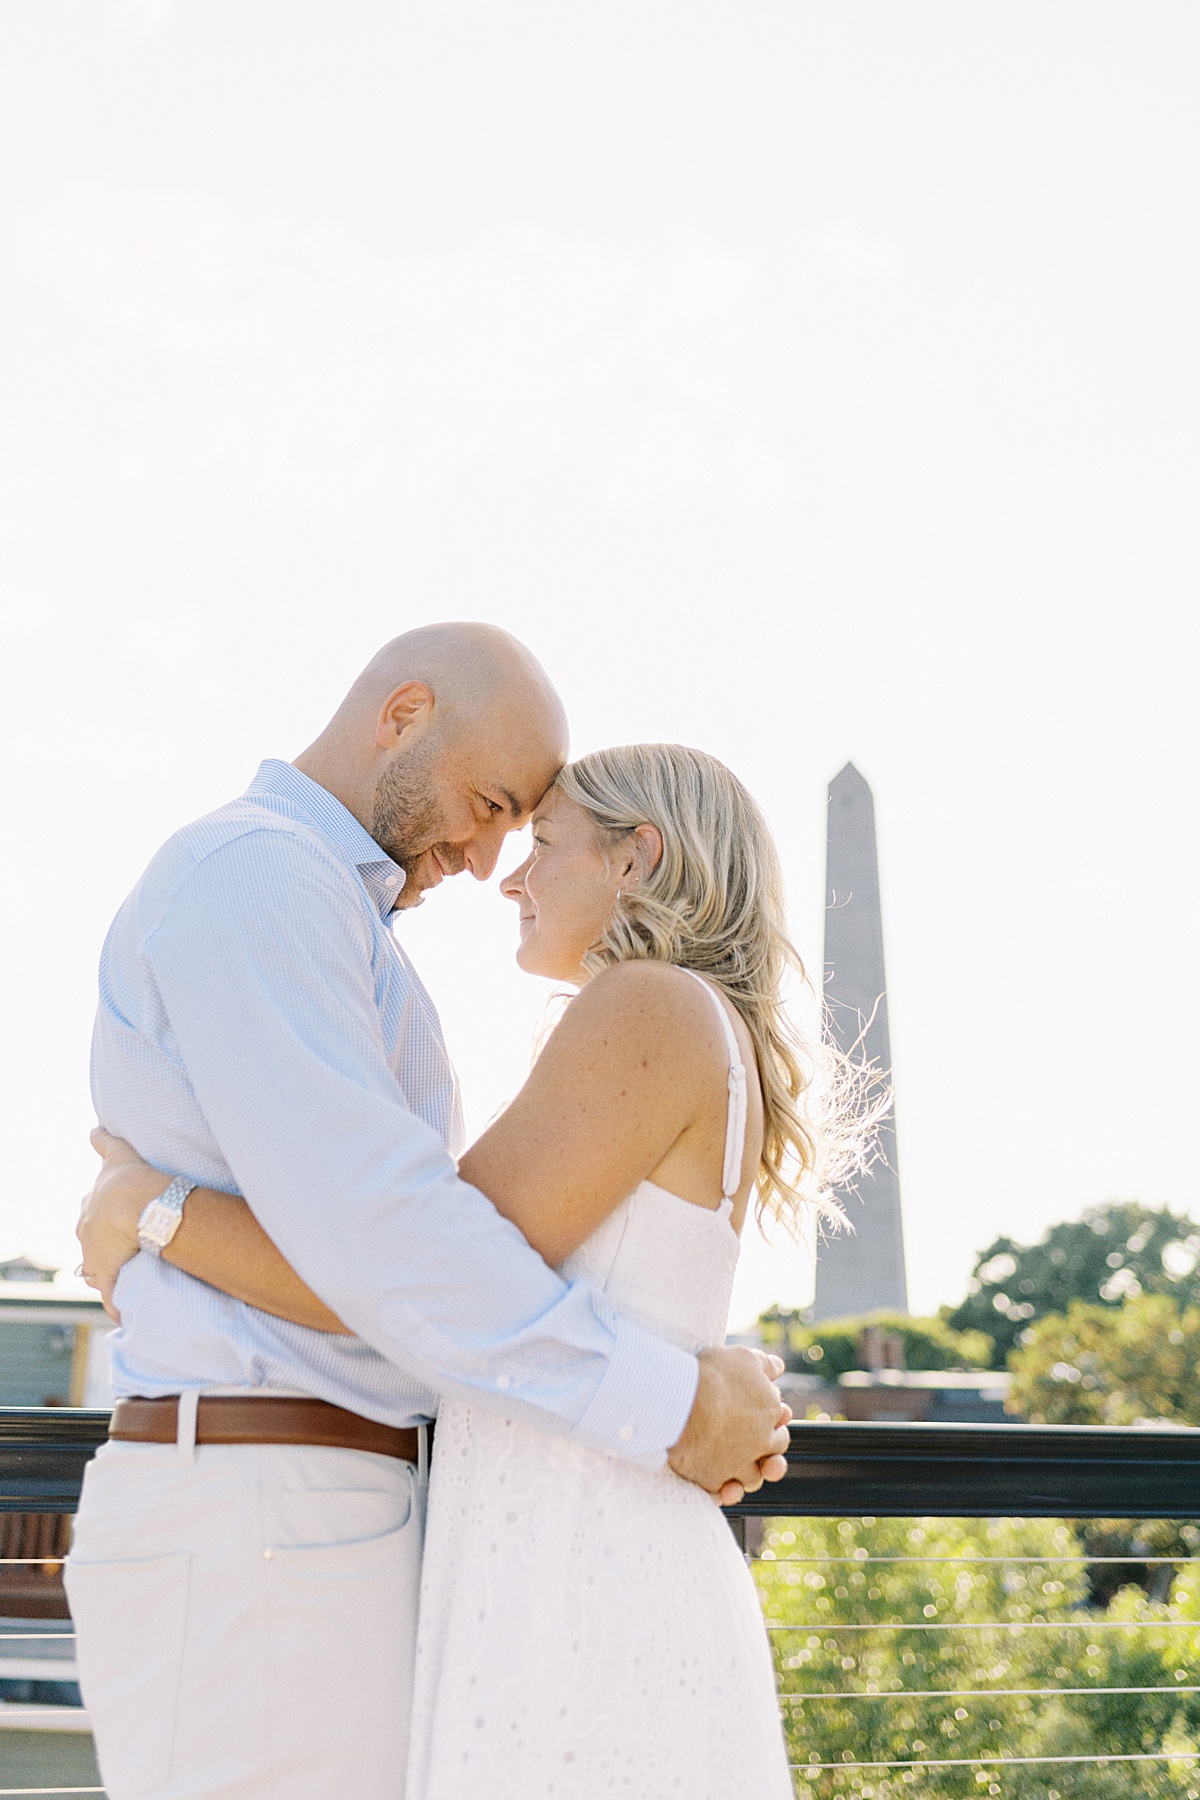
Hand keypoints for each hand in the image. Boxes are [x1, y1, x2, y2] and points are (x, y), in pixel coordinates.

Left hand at [76, 1128, 167, 1319]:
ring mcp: (97, 1258)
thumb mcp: (116, 1155)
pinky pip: (113, 1297)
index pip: (89, 1219)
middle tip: (121, 1250)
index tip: (111, 1224)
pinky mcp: (110, 1277)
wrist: (138, 1202)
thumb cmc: (130, 1179)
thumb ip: (105, 1142)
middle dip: (102, 1249)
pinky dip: (117, 1306)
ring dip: (109, 1277)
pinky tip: (122, 1316)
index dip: (100, 1221)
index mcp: (89, 1210)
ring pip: (97, 1272)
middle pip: (90, 1247)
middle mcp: (87, 1235)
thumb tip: (94, 1128)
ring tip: (124, 1281)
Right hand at [667, 1345, 791, 1506]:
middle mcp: (759, 1443)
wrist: (681, 1400)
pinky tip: (719, 1486)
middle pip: (772, 1456)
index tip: (759, 1415)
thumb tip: (778, 1367)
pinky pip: (722, 1494)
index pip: (780, 1422)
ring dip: (747, 1475)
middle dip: (769, 1452)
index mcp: (769, 1413)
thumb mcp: (744, 1358)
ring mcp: (737, 1464)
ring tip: (735, 1467)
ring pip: (751, 1479)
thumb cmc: (713, 1375)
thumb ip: (764, 1365)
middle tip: (754, 1443)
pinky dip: (722, 1493)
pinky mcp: (713, 1479)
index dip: (772, 1420)